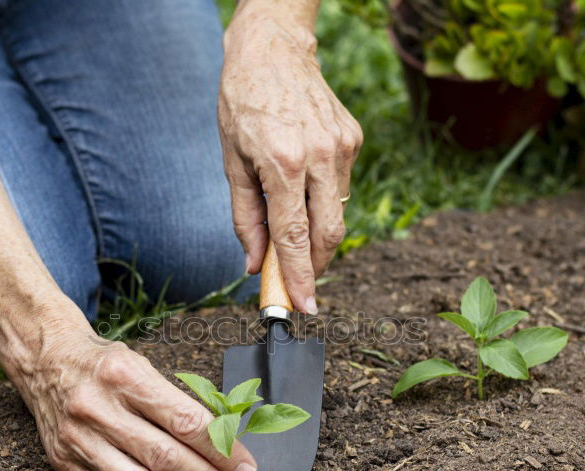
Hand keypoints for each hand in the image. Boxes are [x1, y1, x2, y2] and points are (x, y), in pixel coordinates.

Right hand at [9, 315, 257, 470]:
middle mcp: (96, 407)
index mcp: (124, 375)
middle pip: (164, 457)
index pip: (184, 422)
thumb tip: (227, 445)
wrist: (47, 361)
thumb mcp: (144, 365)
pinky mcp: (64, 464)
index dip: (222, 451)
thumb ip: (179, 403)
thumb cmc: (106, 365)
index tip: (245, 467)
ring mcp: (76, 439)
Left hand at [219, 3, 362, 313]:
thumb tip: (256, 263)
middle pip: (327, 234)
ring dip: (317, 233)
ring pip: (337, 213)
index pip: (294, 236)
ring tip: (293, 227)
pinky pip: (341, 187)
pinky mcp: (354, 139)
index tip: (305, 307)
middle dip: (315, 266)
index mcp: (282, 163)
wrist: (273, 49)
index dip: (299, 277)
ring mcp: (342, 147)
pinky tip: (303, 181)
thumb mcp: (231, 161)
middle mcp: (319, 157)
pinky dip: (322, 199)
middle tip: (300, 282)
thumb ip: (246, 217)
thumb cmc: (242, 103)